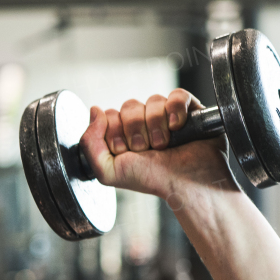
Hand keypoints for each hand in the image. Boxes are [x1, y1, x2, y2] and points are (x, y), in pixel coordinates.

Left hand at [78, 89, 237, 201]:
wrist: (185, 184)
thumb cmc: (151, 179)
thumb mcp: (108, 171)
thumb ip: (90, 144)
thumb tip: (94, 110)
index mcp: (124, 135)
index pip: (109, 115)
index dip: (115, 132)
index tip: (126, 151)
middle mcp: (144, 124)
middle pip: (129, 106)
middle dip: (135, 130)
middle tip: (146, 150)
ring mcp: (167, 116)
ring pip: (152, 100)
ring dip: (156, 125)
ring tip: (163, 145)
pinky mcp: (190, 111)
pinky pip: (177, 95)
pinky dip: (175, 109)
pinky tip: (177, 126)